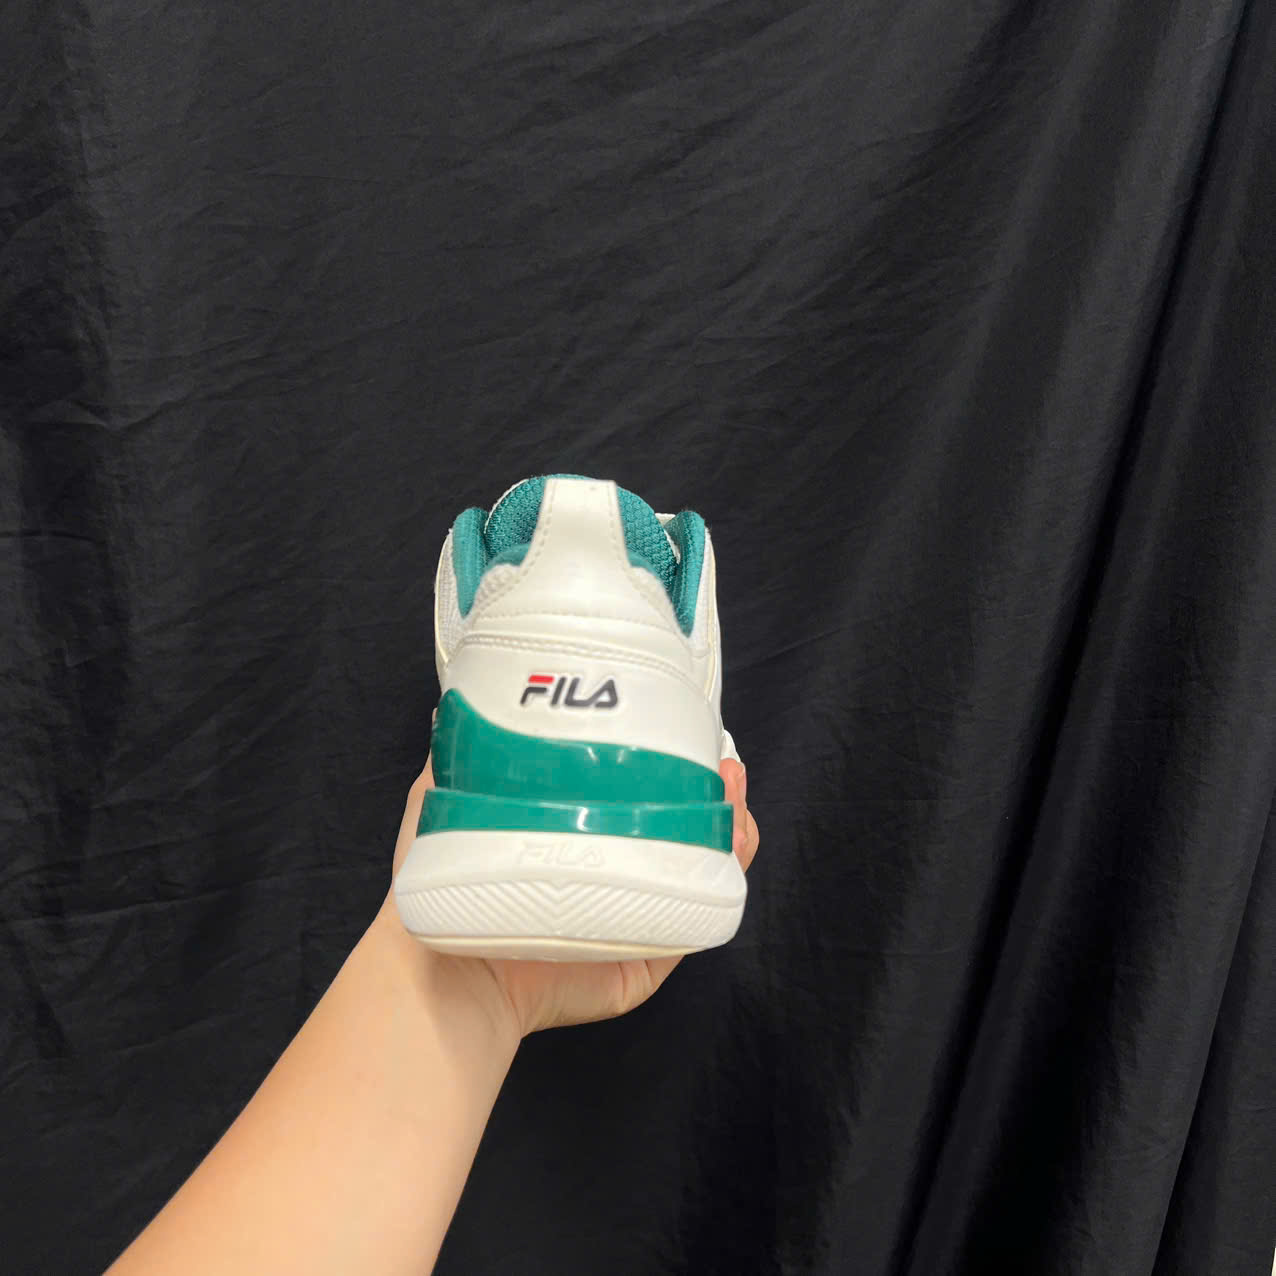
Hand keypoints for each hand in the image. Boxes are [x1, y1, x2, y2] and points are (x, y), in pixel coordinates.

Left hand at [378, 754, 759, 1040]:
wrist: (447, 971)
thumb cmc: (445, 879)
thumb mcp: (449, 796)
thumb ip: (468, 752)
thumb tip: (469, 698)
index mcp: (578, 840)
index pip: (640, 798)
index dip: (672, 766)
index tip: (688, 731)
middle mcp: (611, 877)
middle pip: (684, 831)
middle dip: (714, 795)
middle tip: (726, 763)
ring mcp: (632, 919)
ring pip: (702, 869)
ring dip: (732, 828)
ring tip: (734, 791)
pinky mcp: (646, 961)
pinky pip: (700, 921)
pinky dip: (726, 880)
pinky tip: (734, 841)